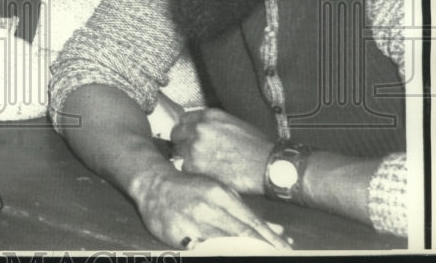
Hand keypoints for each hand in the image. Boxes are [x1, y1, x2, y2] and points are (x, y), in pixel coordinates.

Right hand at [132, 167, 291, 250]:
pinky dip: (218, 252)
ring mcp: (192, 221)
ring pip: (225, 244)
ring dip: (245, 252)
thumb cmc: (189, 187)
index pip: (251, 220)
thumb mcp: (218, 191)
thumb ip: (245, 211)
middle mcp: (208, 207)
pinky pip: (203, 249)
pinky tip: (225, 254)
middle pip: (242, 235)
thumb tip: (276, 230)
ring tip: (260, 255)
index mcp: (220, 194)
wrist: (152, 182)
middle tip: (281, 256)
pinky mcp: (178, 234)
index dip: (270, 238)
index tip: (286, 248)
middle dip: (263, 248)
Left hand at [171, 108, 273, 193]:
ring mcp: (195, 148)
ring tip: (200, 165)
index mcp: (209, 116)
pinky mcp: (195, 167)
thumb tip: (198, 128)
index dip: (185, 128)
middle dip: (182, 142)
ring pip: (178, 152)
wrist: (267, 167)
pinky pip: (184, 168)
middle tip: (191, 151)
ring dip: (185, 158)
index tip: (188, 135)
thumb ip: (211, 124)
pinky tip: (204, 174)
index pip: (183, 118)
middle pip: (176, 134)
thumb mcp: (233, 124)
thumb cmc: (256, 147)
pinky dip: (191, 172)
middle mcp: (198, 129)